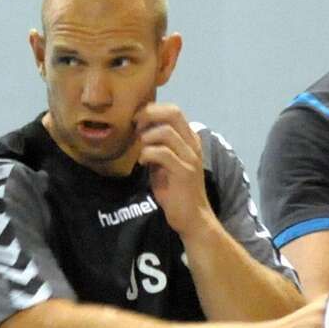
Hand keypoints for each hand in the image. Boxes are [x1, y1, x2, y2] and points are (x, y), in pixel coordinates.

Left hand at [135, 103, 216, 237]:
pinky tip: (142, 162)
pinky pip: (163, 153)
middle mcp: (193, 144)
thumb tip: (138, 132)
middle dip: (149, 115)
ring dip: (146, 138)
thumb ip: (156, 147)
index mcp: (189, 139)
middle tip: (135, 127)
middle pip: (173, 113)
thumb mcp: (163, 164)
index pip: (173, 110)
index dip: (152, 110)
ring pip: (166, 131)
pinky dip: (147, 154)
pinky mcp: (184, 171)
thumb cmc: (176, 192)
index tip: (136, 122)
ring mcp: (191, 157)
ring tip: (140, 150)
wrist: (192, 217)